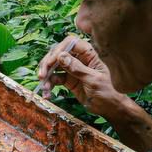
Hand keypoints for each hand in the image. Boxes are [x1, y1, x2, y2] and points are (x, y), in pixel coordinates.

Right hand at [37, 36, 151, 151]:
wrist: (109, 107)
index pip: (71, 43)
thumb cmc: (108, 91)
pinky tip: (47, 93)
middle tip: (42, 75)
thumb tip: (61, 57)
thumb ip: (77, 69)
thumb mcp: (93, 80)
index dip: (59, 49)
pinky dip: (49, 85)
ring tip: (44, 87)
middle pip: (58, 53)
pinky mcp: (68, 80)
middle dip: (48, 63)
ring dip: (46, 75)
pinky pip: (55, 78)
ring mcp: (72, 69)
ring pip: (54, 66)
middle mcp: (79, 59)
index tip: (52, 62)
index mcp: (89, 54)